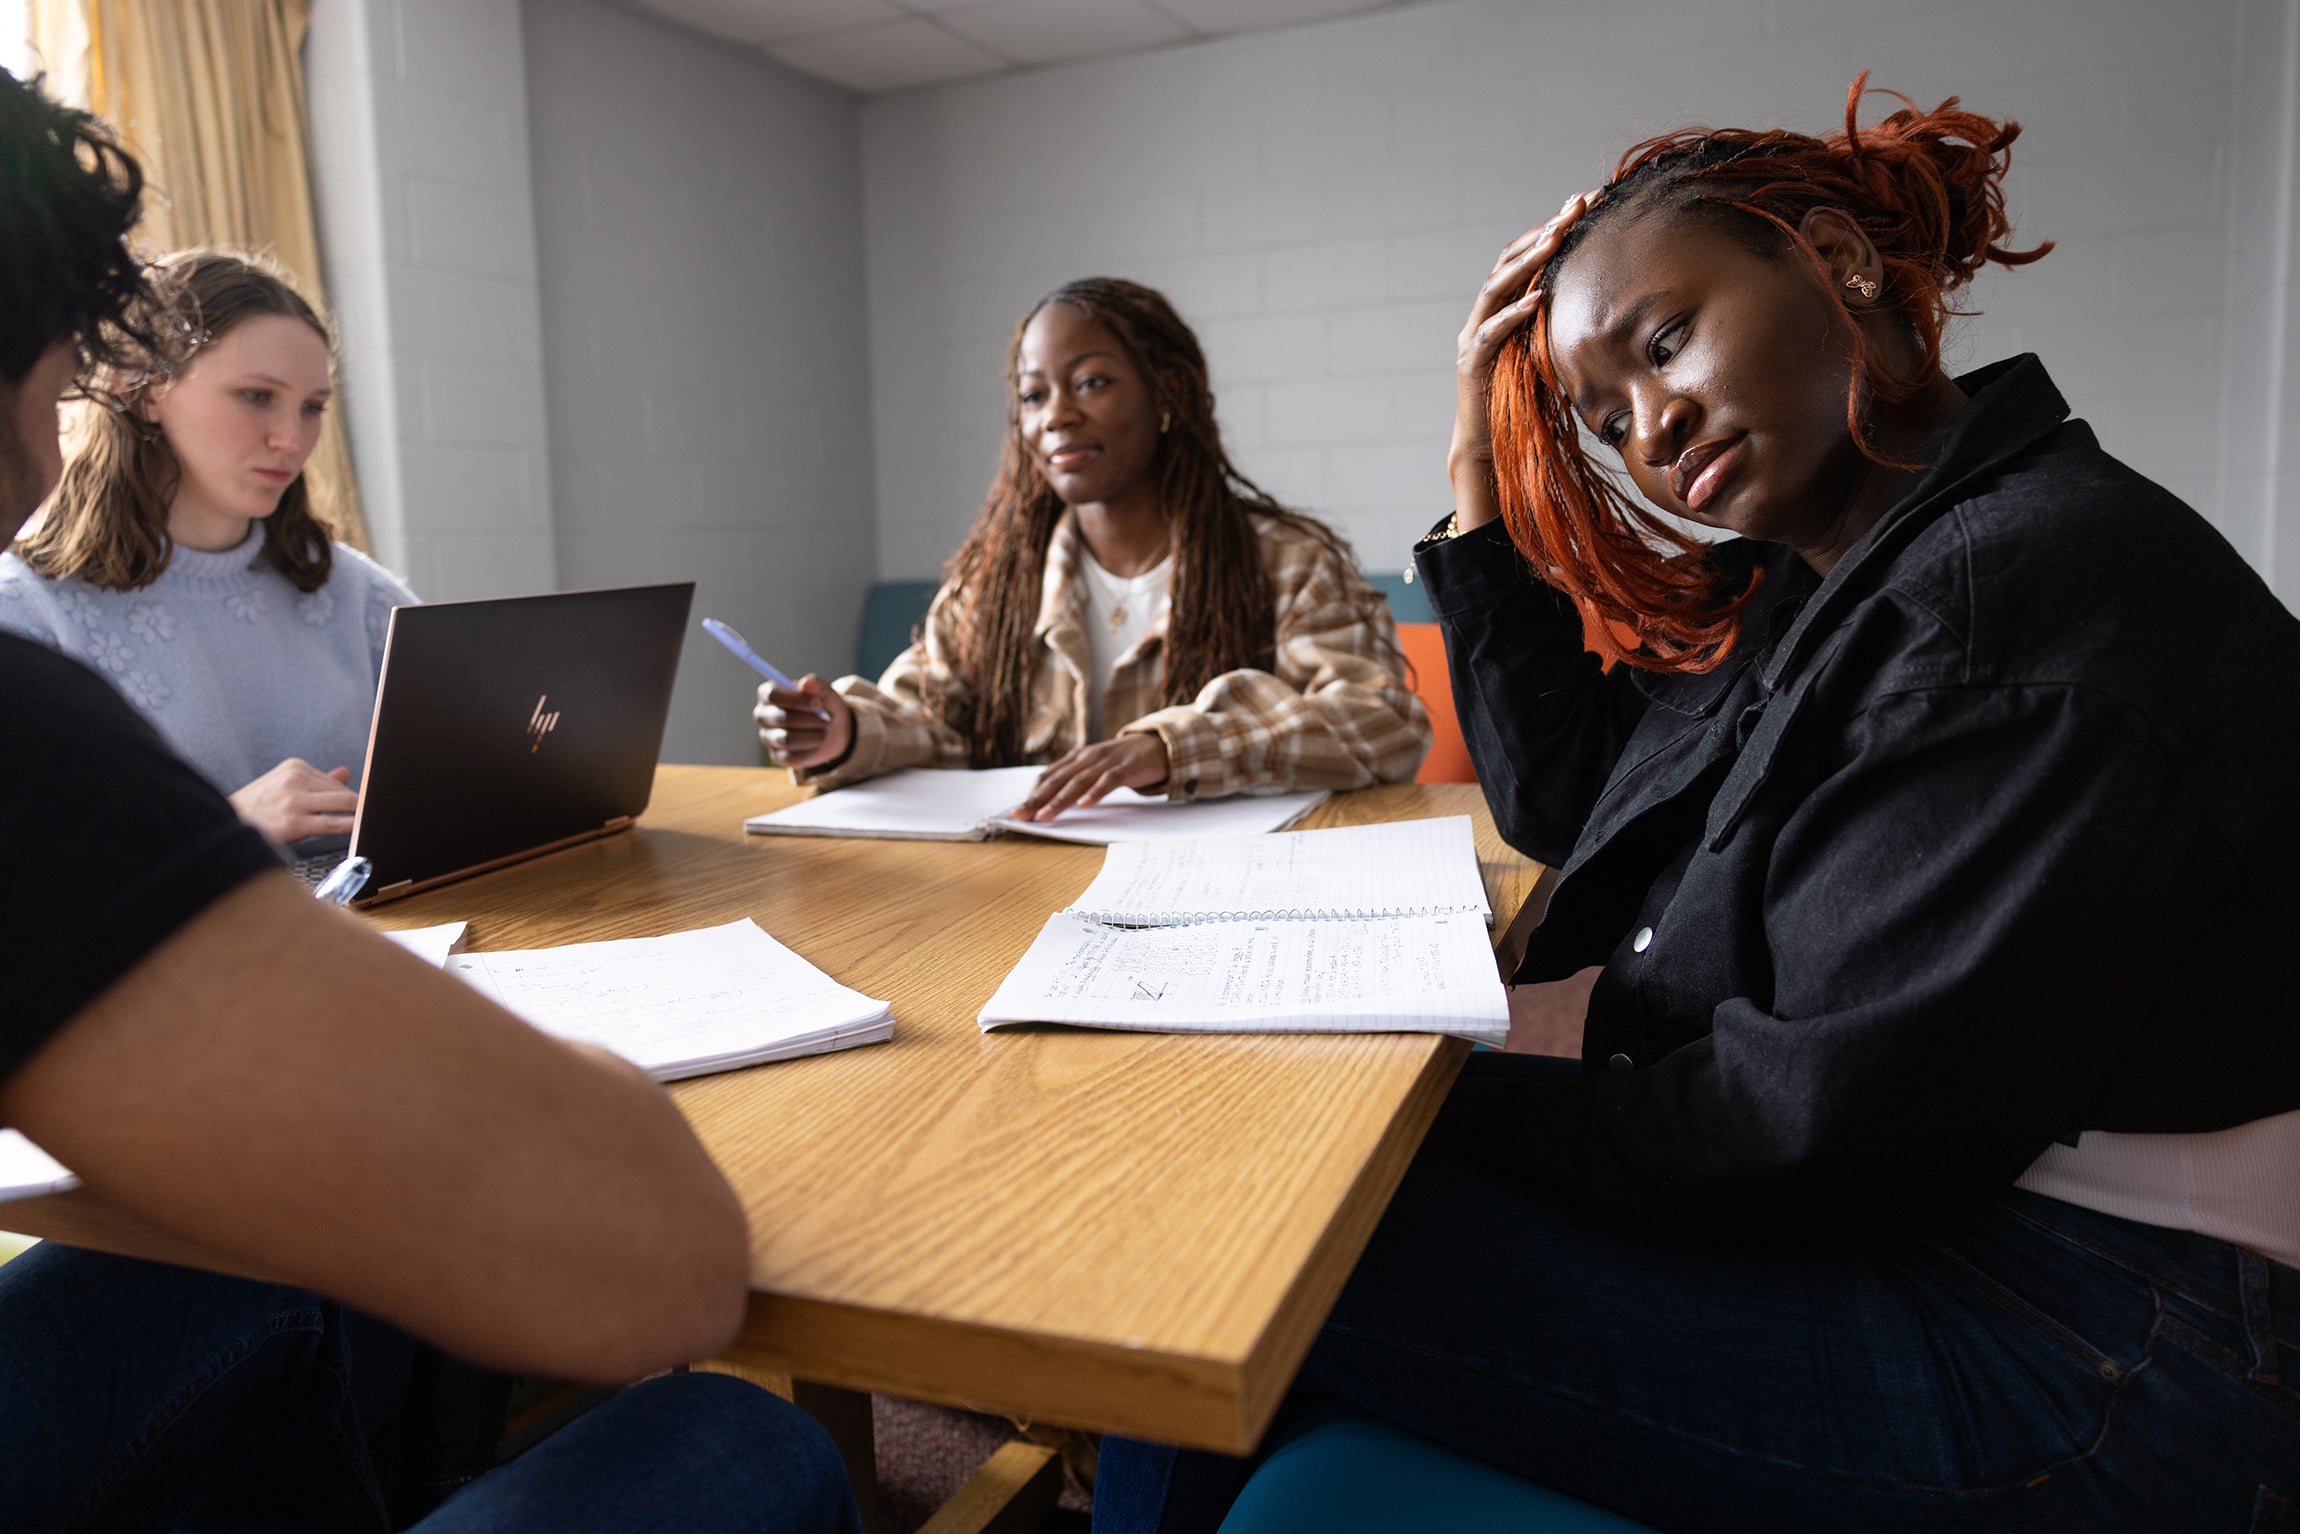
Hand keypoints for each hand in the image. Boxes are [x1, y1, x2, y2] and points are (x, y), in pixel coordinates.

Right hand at [230, 758, 357, 842]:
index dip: (351, 799)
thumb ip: (317, 781)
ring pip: (344, 805)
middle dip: (361, 806)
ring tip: (368, 824)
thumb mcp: (285, 786)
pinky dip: (351, 826)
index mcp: (295, 767)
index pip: (336, 783)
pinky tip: (359, 831)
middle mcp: (296, 779)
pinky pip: (334, 824)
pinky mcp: (294, 821)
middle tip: (374, 815)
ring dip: (359, 816)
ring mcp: (295, 799)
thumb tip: (345, 773)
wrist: (226, 826)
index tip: (365, 807)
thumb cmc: (259, 809)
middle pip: (344, 792)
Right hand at [755, 676, 852, 769]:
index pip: (772, 695)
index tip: (818, 703)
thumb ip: (817, 685)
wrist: (833, 729)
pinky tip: (818, 743)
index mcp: (769, 693)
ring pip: (787, 740)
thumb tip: (807, 683)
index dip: (796, 699)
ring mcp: (768, 737)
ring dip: (813, 736)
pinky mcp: (777, 756)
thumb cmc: (824, 705)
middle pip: (780, 718)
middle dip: (809, 720)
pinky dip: (811, 751)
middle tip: (827, 720)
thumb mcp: (825, 692)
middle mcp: (763, 715)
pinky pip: (793, 757)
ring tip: (825, 731)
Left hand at [1011, 733, 1170, 821]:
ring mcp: (1107, 761)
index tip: (1017, 812)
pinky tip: (1084, 805)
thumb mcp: (1095, 768)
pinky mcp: (1127, 767)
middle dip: (1036, 799)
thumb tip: (1050, 801)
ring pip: (1078, 782)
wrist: (1160, 745)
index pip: (1048, 776)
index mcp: (1077, 758)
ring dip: (1059, 800)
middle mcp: (1088, 757)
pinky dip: (1095, 793)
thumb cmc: (1123, 761)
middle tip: (1020, 816)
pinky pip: (1109, 781)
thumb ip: (1076, 780)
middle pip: (1057, 780)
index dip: (1032, 793)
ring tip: (1044, 816)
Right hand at [1450, 189, 1597, 529]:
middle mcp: (1485, 316)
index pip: (1527, 256)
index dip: (1554, 227)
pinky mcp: (1471, 364)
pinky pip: (1491, 332)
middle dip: (1544, 231)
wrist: (1490, 447)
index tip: (1586, 201)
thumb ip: (1567, 326)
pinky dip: (1514, 314)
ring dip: (1527, 260)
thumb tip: (1616, 303)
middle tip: (1575, 205)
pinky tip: (1539, 297)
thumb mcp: (1553, 355)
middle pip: (1510, 260)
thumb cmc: (1526, 403)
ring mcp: (1474, 337)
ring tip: (1556, 238)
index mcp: (1505, 308)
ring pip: (1496, 288)